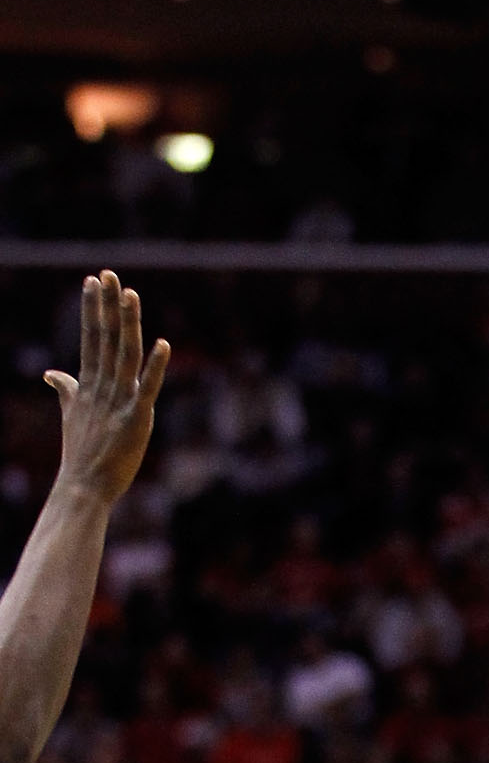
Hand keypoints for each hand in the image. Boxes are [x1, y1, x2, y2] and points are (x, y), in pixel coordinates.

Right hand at [44, 271, 170, 507]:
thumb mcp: (71, 414)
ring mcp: (119, 402)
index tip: (94, 281)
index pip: (90, 338)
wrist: (83, 488)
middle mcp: (102, 388)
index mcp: (89, 385)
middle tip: (109, 273)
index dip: (93, 309)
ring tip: (129, 293)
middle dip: (108, 306)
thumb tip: (51, 373)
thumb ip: (65, 390)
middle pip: (106, 339)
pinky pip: (148, 388)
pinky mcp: (136, 420)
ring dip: (128, 324)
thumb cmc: (80, 454)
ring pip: (125, 355)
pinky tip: (164, 343)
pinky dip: (156, 367)